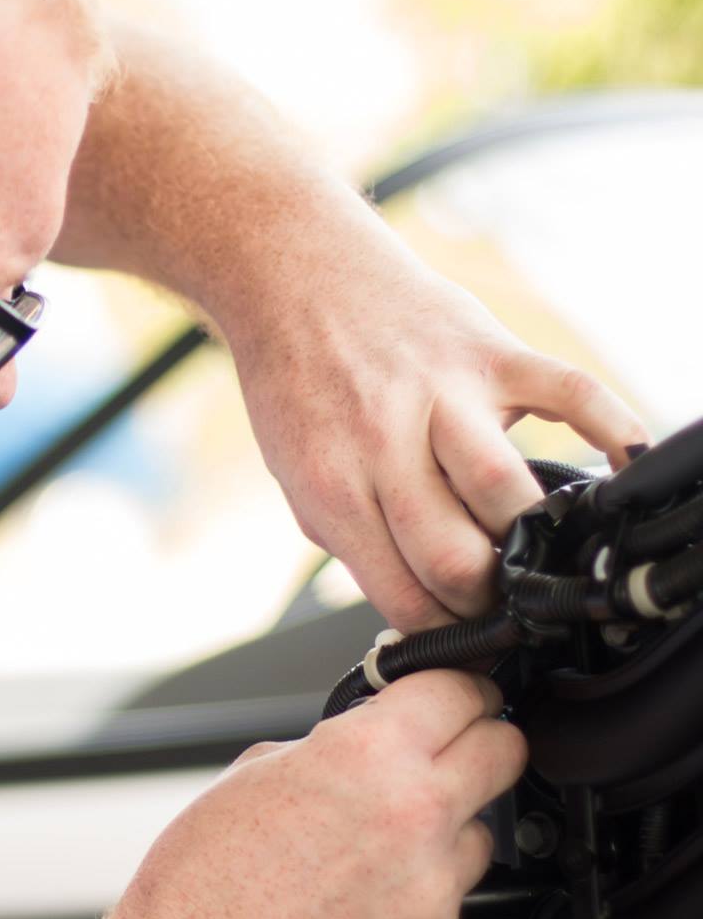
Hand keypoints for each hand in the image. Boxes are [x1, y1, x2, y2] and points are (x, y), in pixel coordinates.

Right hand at [105, 670, 525, 918]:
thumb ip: (332, 747)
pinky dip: (419, 902)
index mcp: (367, 753)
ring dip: (446, 833)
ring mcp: (435, 888)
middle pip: (506, 750)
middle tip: (449, 755)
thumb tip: (370, 739)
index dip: (459, 687)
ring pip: (482, 834)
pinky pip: (453, 906)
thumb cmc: (206, 877)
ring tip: (378, 853)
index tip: (458, 697)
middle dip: (480, 743)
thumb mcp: (257, 771)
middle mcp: (415, 813)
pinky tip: (364, 908)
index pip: (462, 689)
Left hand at [230, 242, 648, 632]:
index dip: (442, 633)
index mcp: (335, 488)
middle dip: (485, 601)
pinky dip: (611, 429)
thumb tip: (410, 599)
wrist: (297, 281)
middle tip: (495, 598)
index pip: (404, 597)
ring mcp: (444, 396)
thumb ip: (352, 538)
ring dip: (531, 539)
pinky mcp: (489, 352)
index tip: (462, 637)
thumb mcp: (298, 479)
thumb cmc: (299, 383)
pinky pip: (570, 393)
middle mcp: (388, 445)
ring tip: (534, 549)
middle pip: (458, 561)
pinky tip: (622, 467)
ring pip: (507, 495)